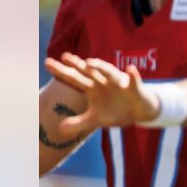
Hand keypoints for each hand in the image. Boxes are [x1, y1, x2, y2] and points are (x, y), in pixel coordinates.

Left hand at [45, 52, 159, 135]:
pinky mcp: (134, 87)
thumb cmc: (117, 111)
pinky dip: (133, 75)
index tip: (47, 62)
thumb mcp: (96, 119)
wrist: (140, 112)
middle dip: (78, 64)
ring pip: (109, 73)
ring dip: (101, 67)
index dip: (61, 71)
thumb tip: (60, 129)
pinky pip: (134, 80)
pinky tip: (130, 69)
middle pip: (89, 71)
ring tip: (90, 62)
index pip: (74, 78)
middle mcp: (104, 82)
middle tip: (65, 57)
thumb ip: (79, 123)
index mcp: (93, 88)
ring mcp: (119, 83)